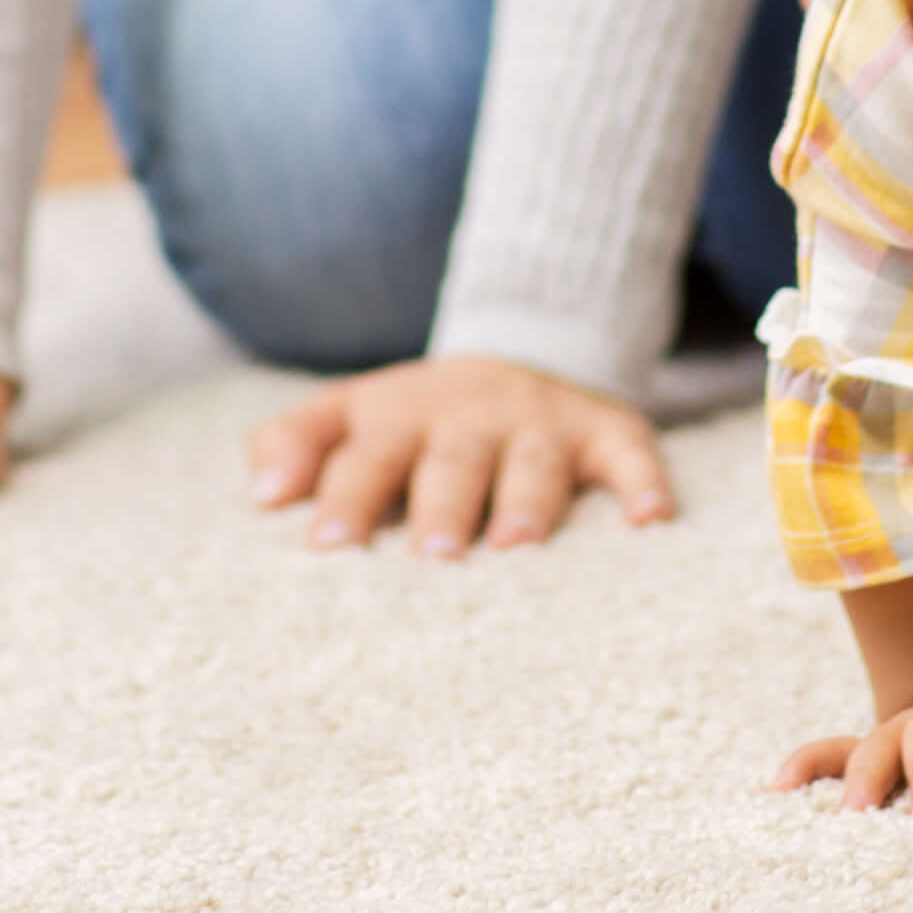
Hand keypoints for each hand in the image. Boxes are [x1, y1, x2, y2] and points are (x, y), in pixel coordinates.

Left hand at [244, 352, 672, 557]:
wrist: (522, 353)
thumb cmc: (416, 422)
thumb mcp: (351, 414)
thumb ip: (295, 443)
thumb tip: (261, 496)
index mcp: (400, 414)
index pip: (366, 453)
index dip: (346, 494)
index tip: (329, 545)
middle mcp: (471, 414)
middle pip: (452, 457)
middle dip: (443, 504)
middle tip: (432, 559)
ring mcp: (542, 422)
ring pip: (536, 460)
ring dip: (528, 500)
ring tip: (518, 546)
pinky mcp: (608, 432)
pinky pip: (631, 455)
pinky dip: (642, 485)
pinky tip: (651, 521)